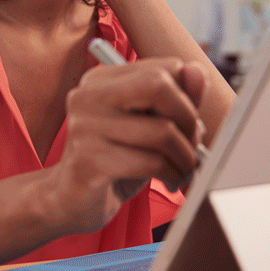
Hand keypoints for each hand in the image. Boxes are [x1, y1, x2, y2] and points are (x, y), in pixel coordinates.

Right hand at [47, 57, 205, 234]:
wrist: (72, 202)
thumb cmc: (116, 160)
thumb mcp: (149, 126)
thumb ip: (175, 99)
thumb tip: (197, 71)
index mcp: (100, 80)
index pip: (163, 68)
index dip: (187, 97)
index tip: (187, 124)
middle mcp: (87, 96)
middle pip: (158, 85)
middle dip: (188, 119)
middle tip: (191, 146)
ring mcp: (84, 127)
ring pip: (162, 131)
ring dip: (185, 157)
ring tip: (182, 171)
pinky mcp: (89, 160)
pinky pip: (152, 162)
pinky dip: (172, 175)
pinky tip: (169, 182)